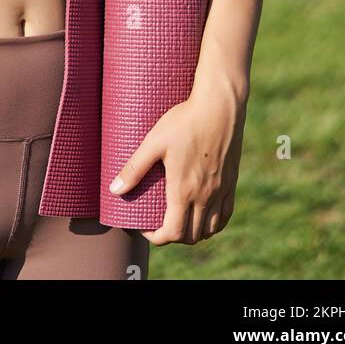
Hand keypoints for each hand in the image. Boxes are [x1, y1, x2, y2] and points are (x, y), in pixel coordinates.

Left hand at [108, 77, 247, 244]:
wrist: (219, 106)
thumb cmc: (184, 120)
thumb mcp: (154, 141)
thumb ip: (134, 168)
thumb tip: (114, 190)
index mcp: (184, 189)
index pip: (172, 233)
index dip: (156, 237)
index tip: (145, 227)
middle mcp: (205, 196)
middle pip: (191, 236)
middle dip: (172, 236)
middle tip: (158, 222)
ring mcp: (220, 191)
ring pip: (209, 230)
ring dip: (193, 232)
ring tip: (179, 219)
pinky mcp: (231, 182)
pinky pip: (225, 216)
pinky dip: (213, 224)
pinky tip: (204, 215)